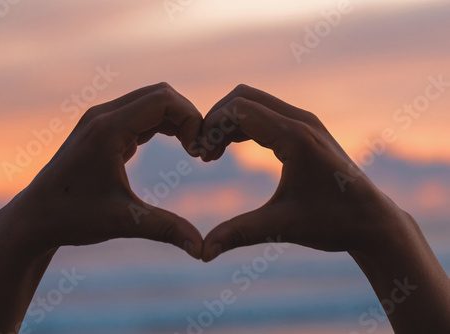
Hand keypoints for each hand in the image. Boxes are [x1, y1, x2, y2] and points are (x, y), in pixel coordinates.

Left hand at [12, 82, 203, 257]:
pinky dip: (163, 124)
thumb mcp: (123, 223)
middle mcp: (103, 115)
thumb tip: (201, 250)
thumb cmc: (73, 218)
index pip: (163, 100)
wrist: (35, 217)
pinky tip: (175, 145)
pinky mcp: (102, 129)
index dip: (190, 119)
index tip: (197, 152)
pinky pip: (141, 114)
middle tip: (199, 150)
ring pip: (151, 101)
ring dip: (176, 119)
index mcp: (108, 129)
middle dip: (187, 117)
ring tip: (192, 149)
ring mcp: (101, 120)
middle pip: (161, 94)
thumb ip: (165, 230)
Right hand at [200, 84, 404, 261]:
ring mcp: (305, 121)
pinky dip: (242, 126)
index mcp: (296, 136)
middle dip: (215, 120)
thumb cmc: (333, 222)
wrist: (371, 220)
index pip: (239, 109)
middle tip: (202, 154)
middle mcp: (301, 120)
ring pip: (253, 102)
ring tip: (211, 155)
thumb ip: (238, 233)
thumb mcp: (281, 226)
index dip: (211, 127)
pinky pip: (265, 113)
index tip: (198, 156)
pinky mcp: (305, 129)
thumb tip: (201, 253)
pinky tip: (230, 150)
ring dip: (228, 122)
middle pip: (242, 97)